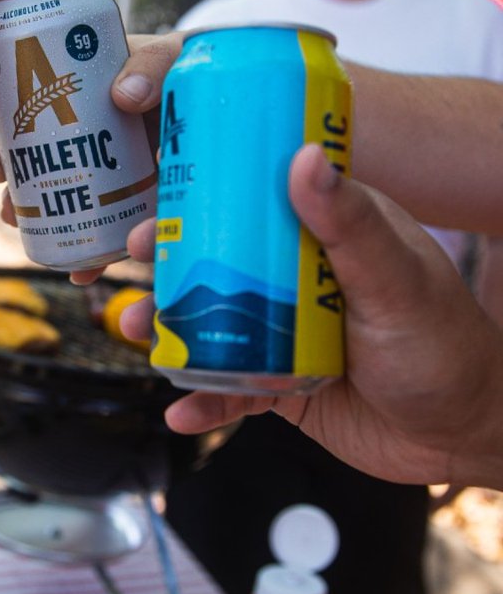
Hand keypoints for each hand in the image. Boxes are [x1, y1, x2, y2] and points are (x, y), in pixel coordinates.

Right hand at [0, 33, 181, 282]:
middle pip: (20, 149)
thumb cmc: (193, 71)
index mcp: (75, 89)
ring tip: (14, 216)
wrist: (232, 108)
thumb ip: (153, 64)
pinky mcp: (125, 208)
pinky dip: (85, 259)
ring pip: (44, 195)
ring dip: (20, 209)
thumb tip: (124, 94)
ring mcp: (96, 173)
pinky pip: (97, 237)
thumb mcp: (172, 57)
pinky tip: (79, 271)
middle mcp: (76, 133)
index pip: (17, 96)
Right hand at [121, 144, 502, 489]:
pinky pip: (229, 389)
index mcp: (323, 233)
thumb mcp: (396, 279)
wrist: (463, 434)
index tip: (157, 190)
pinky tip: (180, 412)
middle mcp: (296, 277)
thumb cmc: (447, 345)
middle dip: (165, 260)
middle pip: (216, 260)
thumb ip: (351, 224)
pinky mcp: (281, 383)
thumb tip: (303, 158)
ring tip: (135, 331)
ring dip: (168, 328)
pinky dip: (201, 400)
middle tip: (130, 257)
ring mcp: (284, 330)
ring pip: (211, 323)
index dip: (199, 191)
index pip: (253, 197)